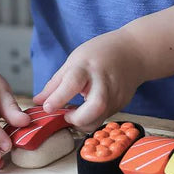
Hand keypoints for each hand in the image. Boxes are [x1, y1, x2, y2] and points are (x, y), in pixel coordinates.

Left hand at [33, 27, 148, 130]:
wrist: (135, 51)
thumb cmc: (101, 52)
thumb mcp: (75, 60)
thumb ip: (56, 82)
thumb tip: (38, 101)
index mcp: (88, 66)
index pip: (73, 83)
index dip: (59, 97)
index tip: (47, 108)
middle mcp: (104, 81)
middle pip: (95, 106)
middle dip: (78, 119)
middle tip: (66, 116)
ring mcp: (116, 94)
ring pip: (101, 117)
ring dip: (84, 123)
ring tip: (74, 115)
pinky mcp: (122, 103)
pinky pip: (105, 116)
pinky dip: (93, 118)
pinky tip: (87, 111)